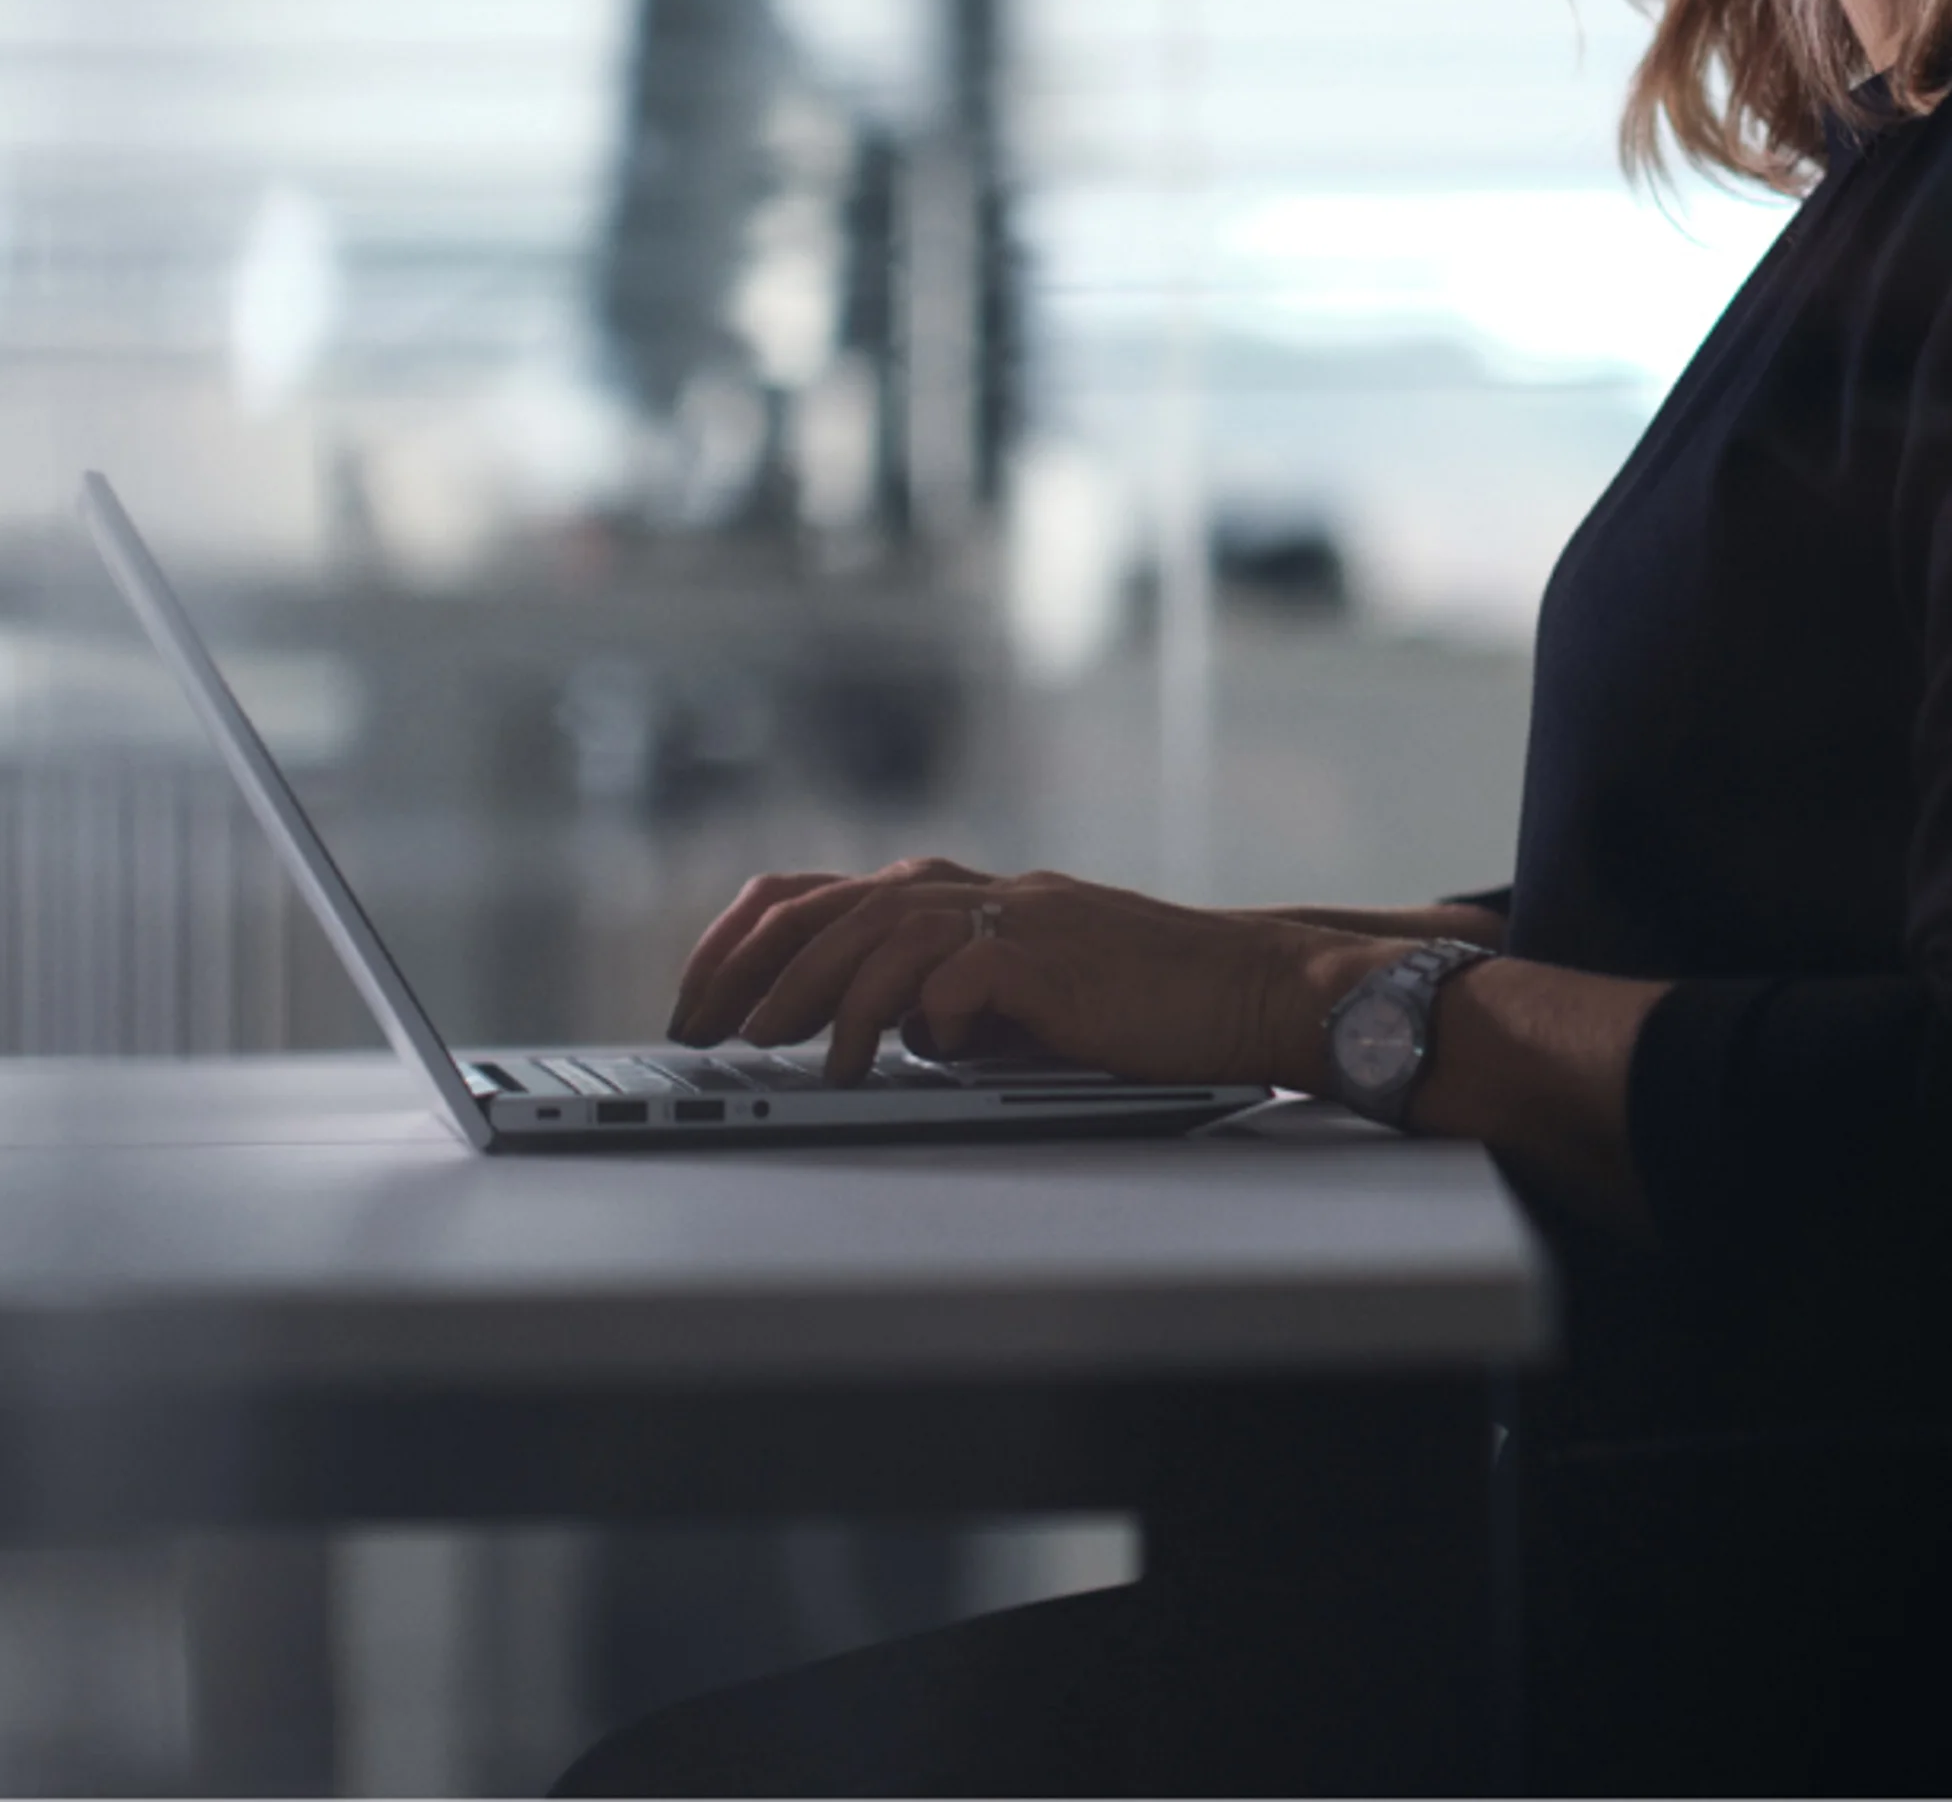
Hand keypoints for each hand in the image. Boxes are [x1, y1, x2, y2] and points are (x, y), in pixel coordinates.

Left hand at [668, 855, 1381, 1091]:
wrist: (1250, 988)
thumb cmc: (1143, 1003)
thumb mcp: (1022, 998)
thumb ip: (953, 999)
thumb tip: (882, 1034)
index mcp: (963, 897)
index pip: (823, 894)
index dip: (748, 937)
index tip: (701, 994)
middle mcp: (979, 893)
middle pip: (833, 906)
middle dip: (753, 967)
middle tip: (703, 1027)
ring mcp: (1014, 918)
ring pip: (879, 930)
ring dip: (815, 993)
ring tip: (775, 1048)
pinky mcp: (1051, 957)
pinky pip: (955, 973)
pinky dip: (907, 1014)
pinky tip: (886, 1058)